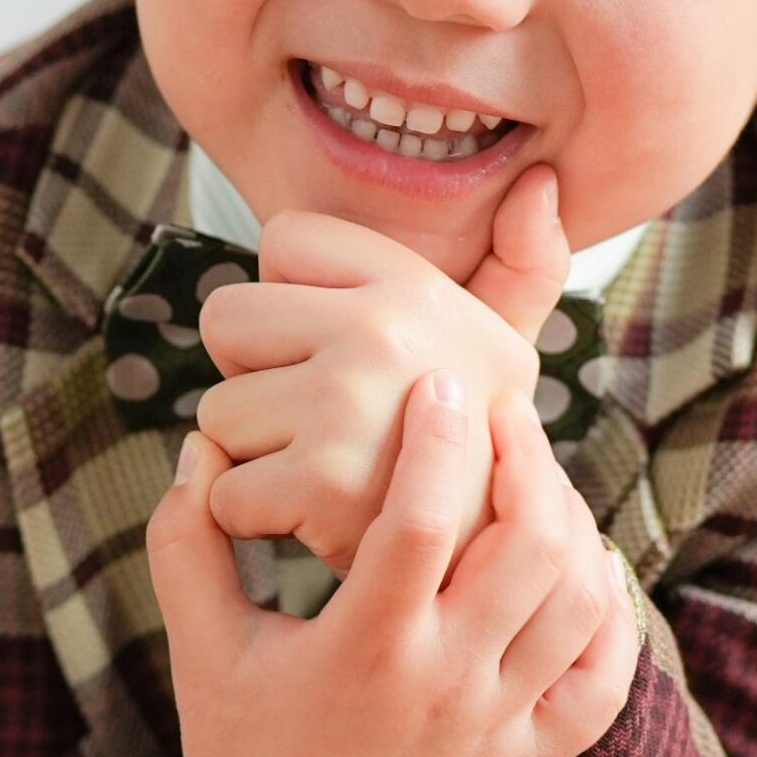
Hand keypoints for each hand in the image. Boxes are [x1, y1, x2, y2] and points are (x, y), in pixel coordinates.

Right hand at [112, 370, 638, 756]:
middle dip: (528, 459)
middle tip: (505, 411)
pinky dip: (611, 610)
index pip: (420, 522)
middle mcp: (441, 690)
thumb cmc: (235, 742)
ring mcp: (496, 730)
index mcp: (358, 653)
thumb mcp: (199, 641)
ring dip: (572, 521)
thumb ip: (187, 540)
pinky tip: (584, 560)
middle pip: (527, 548)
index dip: (438, 438)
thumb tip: (198, 446)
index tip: (440, 384)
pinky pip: (606, 678)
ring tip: (538, 476)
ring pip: (579, 602)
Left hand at [190, 164, 573, 569]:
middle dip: (255, 375)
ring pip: (217, 411)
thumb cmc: (478, 449)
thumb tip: (539, 186)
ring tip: (328, 473)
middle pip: (227, 318)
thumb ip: (521, 268)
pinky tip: (311, 521)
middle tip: (321, 423)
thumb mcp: (507, 351)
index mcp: (413, 285)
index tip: (345, 353)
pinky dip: (251, 518)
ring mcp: (348, 405)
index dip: (297, 301)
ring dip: (255, 455)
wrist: (493, 570)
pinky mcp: (319, 482)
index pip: (282, 238)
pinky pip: (223, 488)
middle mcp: (381, 331)